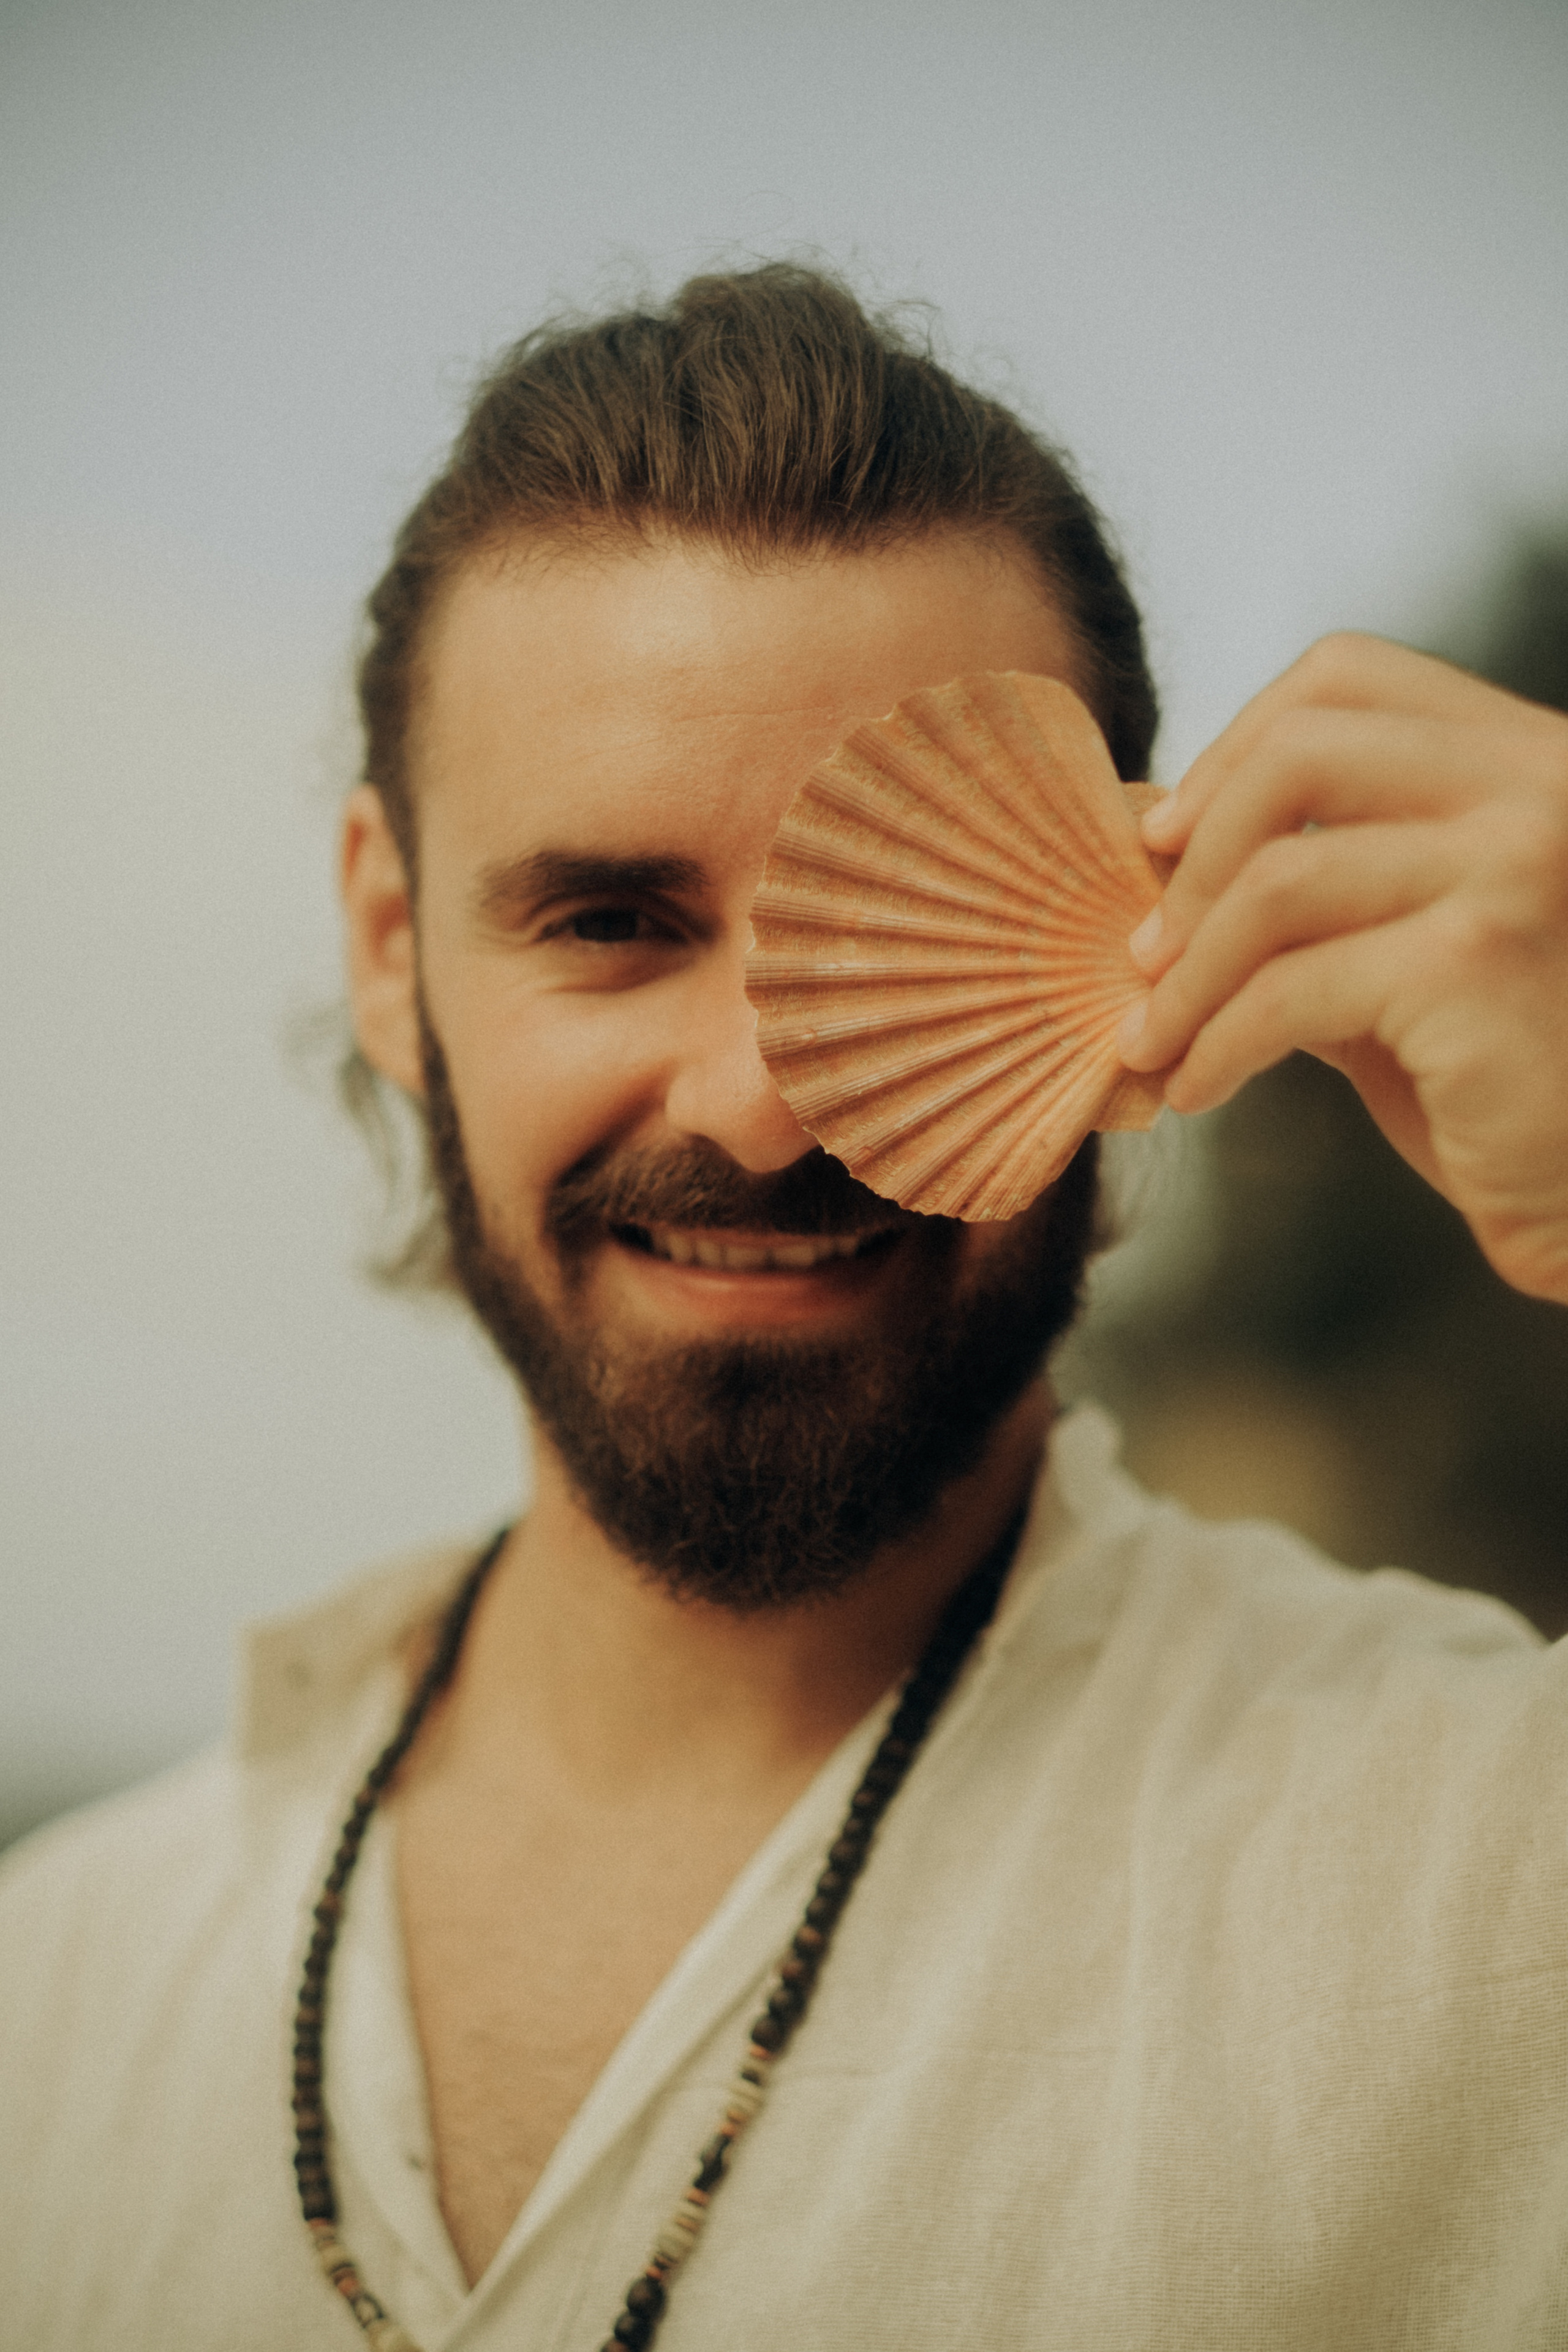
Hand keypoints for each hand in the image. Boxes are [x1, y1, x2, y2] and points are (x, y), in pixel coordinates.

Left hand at [1118, 633, 1567, 1304]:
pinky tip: (1199, 1086)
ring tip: (1153, 1036)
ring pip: (1279, 880)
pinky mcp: (1475, 959)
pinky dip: (1217, 1043)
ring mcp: (1517, 861)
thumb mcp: (1403, 943)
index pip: (1350, 677)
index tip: (1168, 833)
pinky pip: (1290, 990)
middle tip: (1146, 948)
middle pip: (1303, 750)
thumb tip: (1162, 852)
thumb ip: (1321, 887)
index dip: (1235, 744)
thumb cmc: (1499, 1076)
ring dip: (1188, 973)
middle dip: (1197, 853)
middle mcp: (1542, 782)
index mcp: (1530, 757)